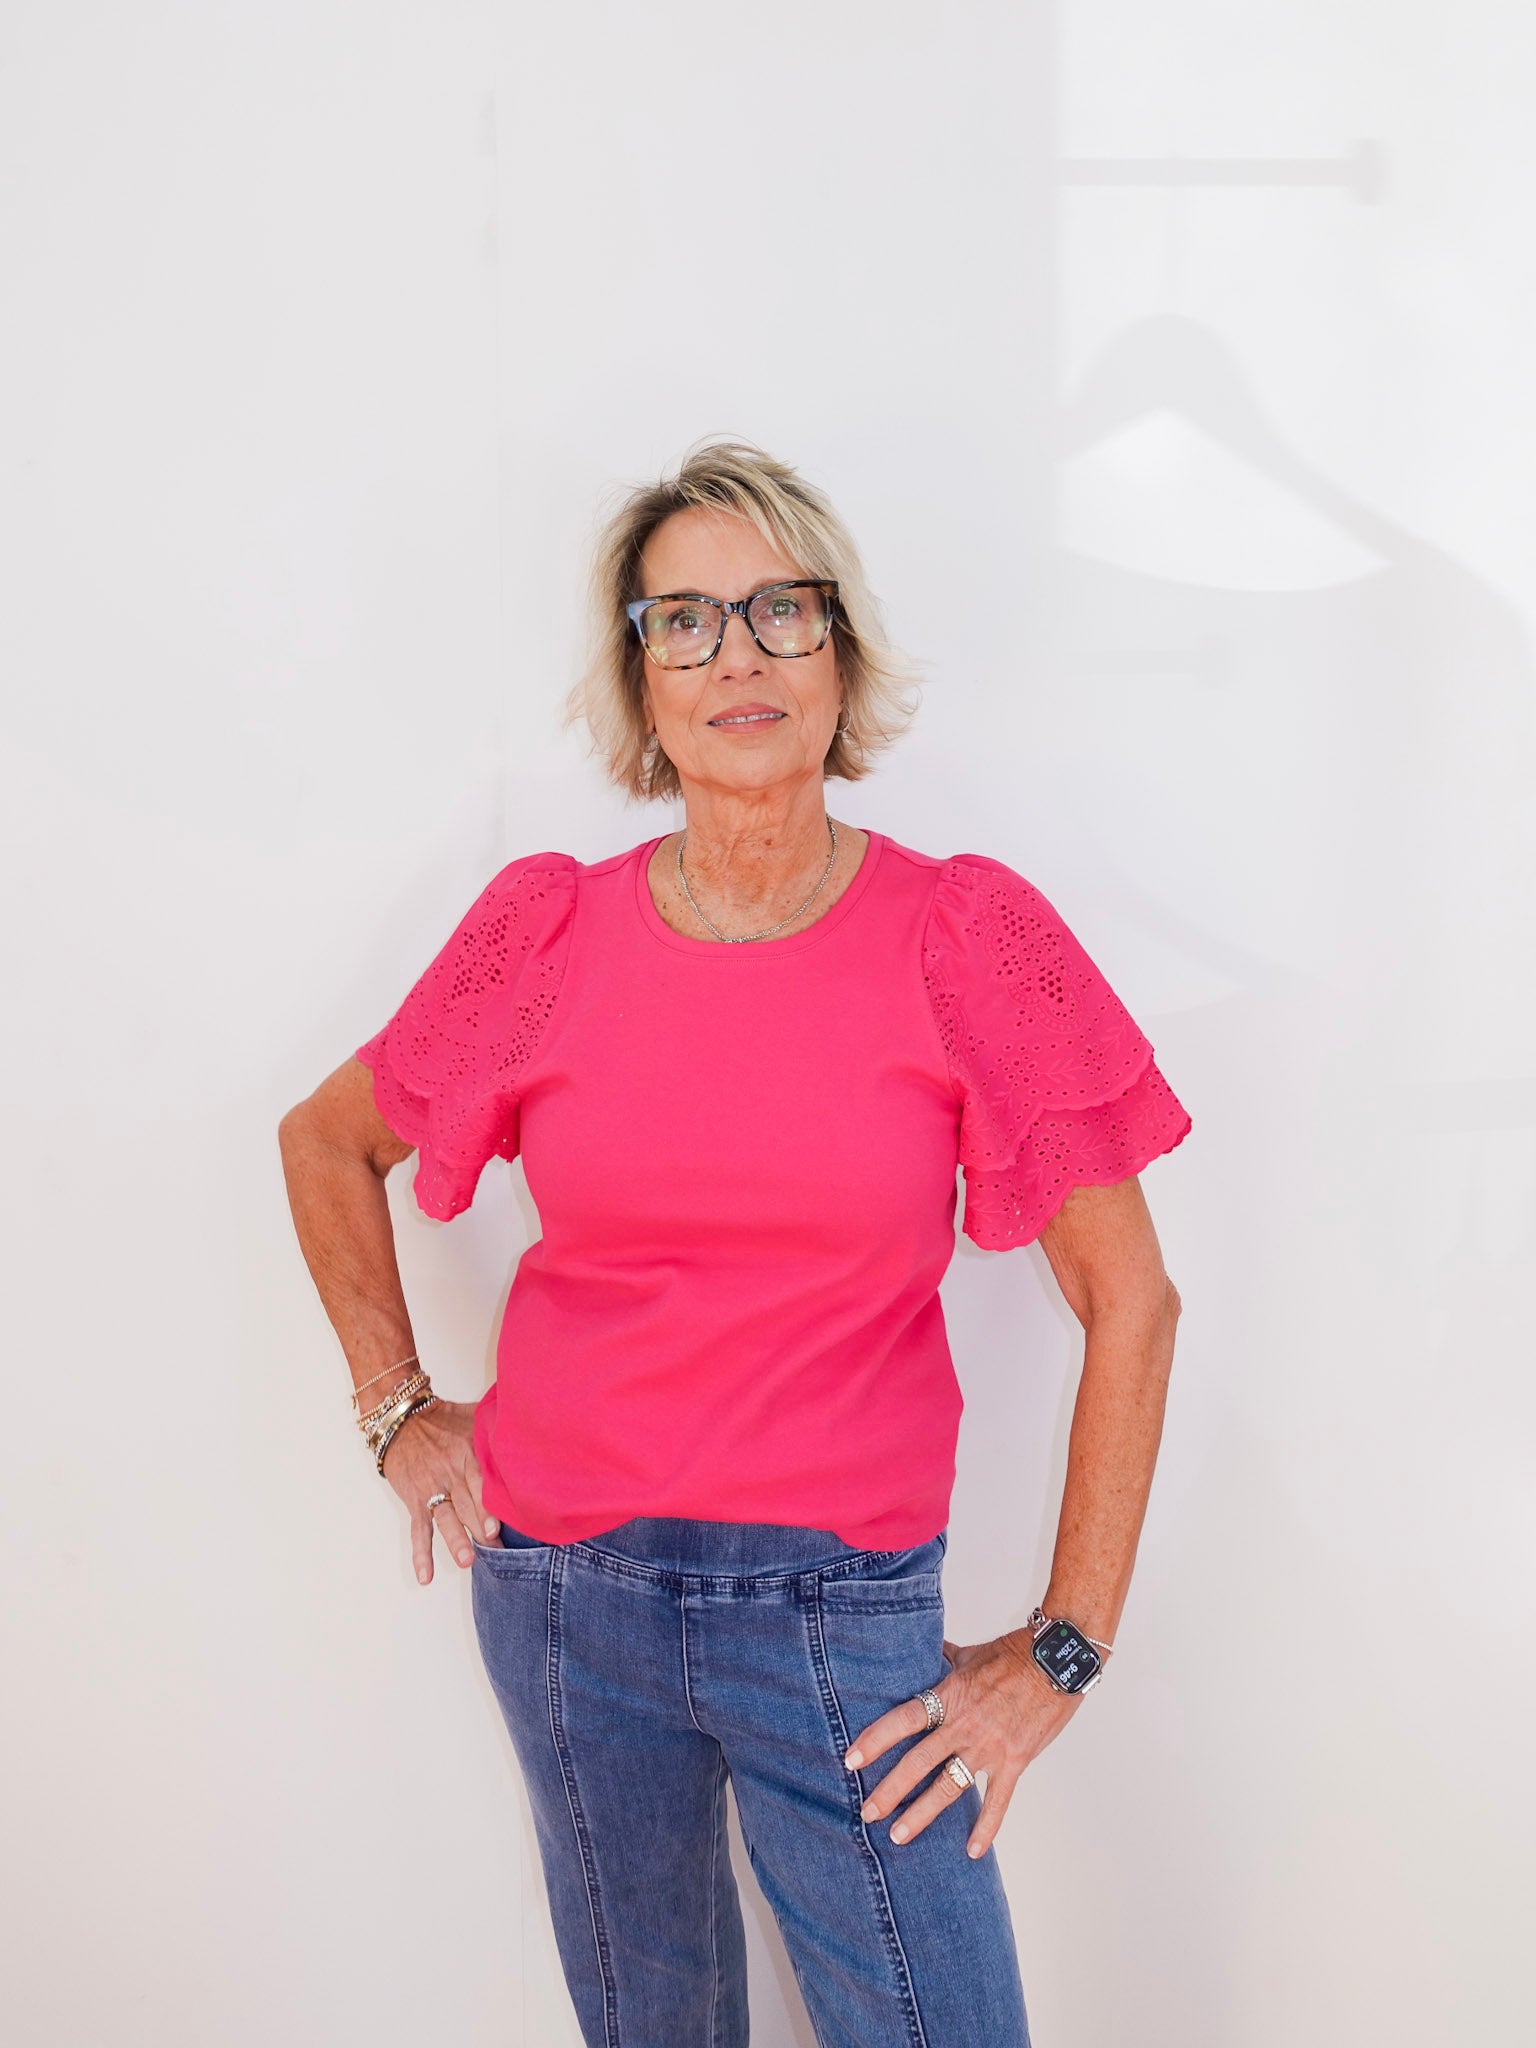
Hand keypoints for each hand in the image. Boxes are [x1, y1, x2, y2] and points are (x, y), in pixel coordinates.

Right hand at [379, 1398, 498, 1583]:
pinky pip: (418, 1529)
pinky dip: (421, 1554)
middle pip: (468, 1505)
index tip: (499, 1525)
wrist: (400, 1418)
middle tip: (497, 1551)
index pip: (480, 1481)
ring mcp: (432, 1487)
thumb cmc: (443, 1419)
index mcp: (467, 1452)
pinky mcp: (415, 1499)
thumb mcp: (472, 1417)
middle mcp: (450, 1472)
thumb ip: (497, 1424)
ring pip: (446, 1518)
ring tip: (466, 1561)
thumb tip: (533, 1423)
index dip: (488, 1504)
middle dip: (482, 1529)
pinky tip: (426, 1576)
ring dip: (456, 1541)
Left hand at [843, 1627, 1082, 1859]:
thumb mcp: (971, 1653)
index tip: (851, 1760)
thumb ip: (944, 1659)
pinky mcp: (1014, 1762)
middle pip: (918, 1762)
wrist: (1058, 1662)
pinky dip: (986, 1827)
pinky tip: (973, 1850)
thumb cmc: (1014, 1653)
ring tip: (898, 1835)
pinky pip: (997, 1801)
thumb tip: (922, 1650)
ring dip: (922, 1814)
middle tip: (867, 1812)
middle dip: (890, 1790)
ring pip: (948, 1786)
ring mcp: (988, 1747)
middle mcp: (964, 1726)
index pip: (904, 1720)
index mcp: (950, 1696)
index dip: (876, 1739)